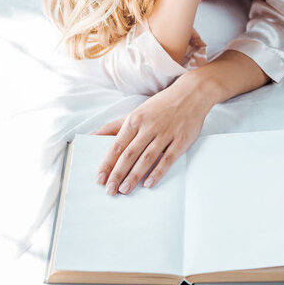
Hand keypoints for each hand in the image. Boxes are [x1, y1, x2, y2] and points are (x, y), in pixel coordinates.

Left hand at [92, 74, 213, 194]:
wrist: (191, 94)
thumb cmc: (161, 105)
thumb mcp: (136, 112)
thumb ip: (114, 126)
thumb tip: (92, 135)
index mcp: (135, 120)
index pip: (117, 146)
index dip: (107, 164)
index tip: (99, 179)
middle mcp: (149, 127)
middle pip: (129, 154)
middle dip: (118, 173)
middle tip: (110, 190)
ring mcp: (166, 134)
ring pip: (147, 158)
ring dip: (135, 175)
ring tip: (125, 190)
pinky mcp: (181, 140)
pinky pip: (168, 159)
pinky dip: (158, 172)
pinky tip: (149, 183)